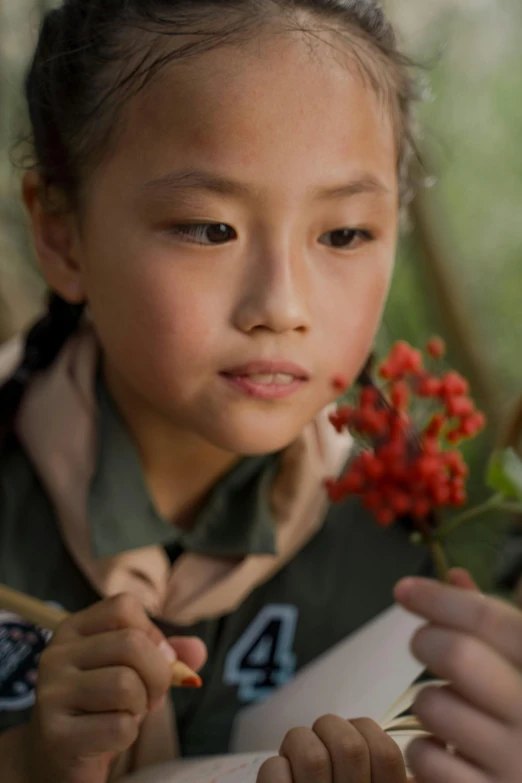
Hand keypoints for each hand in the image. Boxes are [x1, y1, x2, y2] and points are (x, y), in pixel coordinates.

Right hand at [29, 594, 206, 782]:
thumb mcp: (135, 670)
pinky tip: (111, 736)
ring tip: (129, 713)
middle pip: (131, 644)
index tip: (155, 658)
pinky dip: (128, 734)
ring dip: (141, 705)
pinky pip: (119, 726)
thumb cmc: (103, 705)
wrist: (61, 757)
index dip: (153, 633)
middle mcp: (56, 655)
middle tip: (152, 696)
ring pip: (125, 684)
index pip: (124, 606)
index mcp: (74, 629)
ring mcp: (52, 693)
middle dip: (158, 674)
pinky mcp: (56, 735)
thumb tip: (198, 651)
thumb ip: (168, 655)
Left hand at [257, 715, 408, 782]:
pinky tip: (284, 781)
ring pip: (307, 749)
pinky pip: (275, 770)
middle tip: (323, 744)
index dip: (365, 730)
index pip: (385, 751)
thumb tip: (405, 770)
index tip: (353, 739)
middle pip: (347, 744)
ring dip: (298, 742)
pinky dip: (276, 767)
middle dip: (329, 729)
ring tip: (299, 758)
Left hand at [394, 568, 521, 782]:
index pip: (490, 619)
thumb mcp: (518, 666)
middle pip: (457, 654)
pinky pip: (426, 757)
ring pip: (434, 706)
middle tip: (424, 646)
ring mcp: (517, 762)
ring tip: (450, 711)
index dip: (439, 598)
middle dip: (427, 642)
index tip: (402, 589)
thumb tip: (458, 574)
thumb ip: (493, 625)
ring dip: (428, 703)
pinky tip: (450, 754)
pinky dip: (425, 751)